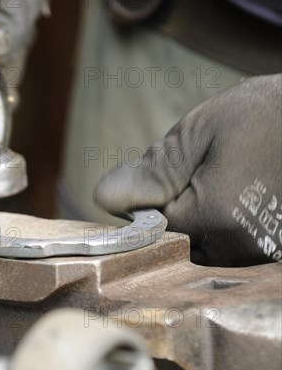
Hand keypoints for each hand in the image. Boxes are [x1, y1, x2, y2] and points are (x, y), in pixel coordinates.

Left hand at [94, 74, 281, 266]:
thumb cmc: (266, 115)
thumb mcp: (199, 132)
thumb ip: (151, 172)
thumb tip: (103, 198)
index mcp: (214, 219)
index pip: (147, 227)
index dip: (148, 199)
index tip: (169, 171)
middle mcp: (239, 249)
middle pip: (173, 242)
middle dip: (173, 209)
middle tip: (204, 169)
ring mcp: (260, 254)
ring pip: (199, 245)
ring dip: (197, 216)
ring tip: (228, 176)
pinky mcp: (272, 249)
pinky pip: (226, 244)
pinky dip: (221, 221)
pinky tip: (241, 190)